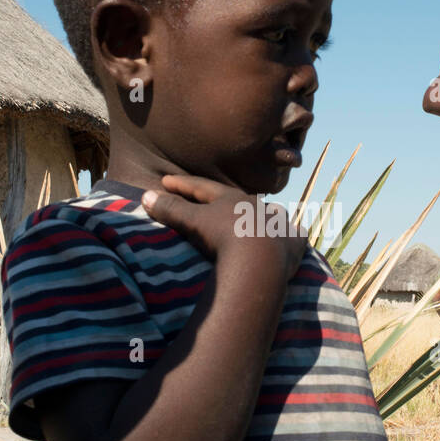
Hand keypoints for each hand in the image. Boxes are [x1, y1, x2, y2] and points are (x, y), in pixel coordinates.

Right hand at [142, 173, 307, 280]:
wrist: (259, 260)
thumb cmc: (223, 237)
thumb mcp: (192, 222)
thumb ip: (170, 209)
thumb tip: (144, 195)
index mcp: (230, 198)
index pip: (201, 187)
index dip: (182, 184)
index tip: (166, 180)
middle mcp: (256, 207)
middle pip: (237, 198)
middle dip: (223, 198)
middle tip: (212, 198)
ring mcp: (276, 224)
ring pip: (271, 214)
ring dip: (264, 214)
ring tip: (262, 213)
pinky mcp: (293, 245)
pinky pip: (295, 236)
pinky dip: (292, 234)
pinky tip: (295, 232)